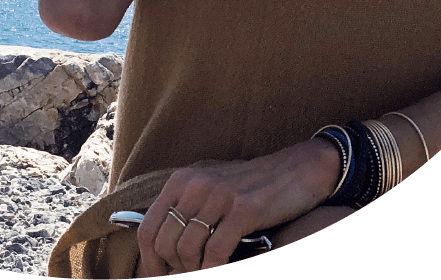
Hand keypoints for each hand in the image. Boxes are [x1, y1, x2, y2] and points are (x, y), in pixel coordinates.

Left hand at [136, 138, 340, 275]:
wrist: (292, 170)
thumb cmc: (249, 187)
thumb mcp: (209, 191)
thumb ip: (187, 213)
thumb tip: (164, 253)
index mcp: (181, 181)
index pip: (147, 228)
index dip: (149, 261)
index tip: (156, 278)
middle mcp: (194, 185)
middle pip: (164, 243)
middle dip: (174, 268)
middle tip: (189, 273)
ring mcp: (218, 196)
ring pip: (186, 249)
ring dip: (194, 270)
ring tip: (206, 271)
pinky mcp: (242, 210)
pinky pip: (216, 252)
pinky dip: (213, 270)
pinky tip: (219, 271)